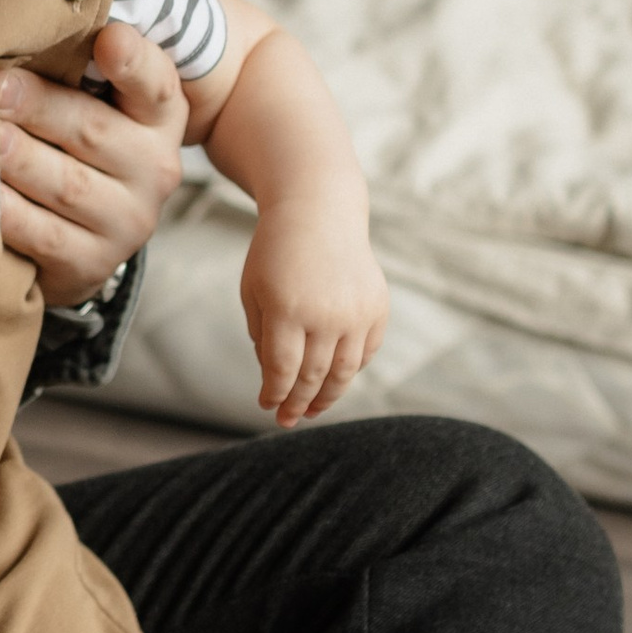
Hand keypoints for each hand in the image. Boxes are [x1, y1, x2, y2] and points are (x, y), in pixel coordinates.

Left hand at [0, 22, 187, 304]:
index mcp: (160, 114)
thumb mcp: (92, 92)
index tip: (108, 38)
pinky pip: (40, 235)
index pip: (154, 82)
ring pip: (65, 185)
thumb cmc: (76, 138)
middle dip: (37, 107)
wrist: (85, 232)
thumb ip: (72, 53)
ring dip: (16, 159)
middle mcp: (156, 168)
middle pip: (93, 131)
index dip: (132, 61)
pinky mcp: (90, 264)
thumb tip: (16, 3)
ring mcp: (126, 222)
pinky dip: (2, 212)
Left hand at [238, 202, 389, 424]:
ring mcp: (356, 312)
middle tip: (288, 419)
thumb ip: (262, 336)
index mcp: (287, 309)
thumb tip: (277, 379)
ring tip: (312, 410)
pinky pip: (365, 352)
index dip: (275, 394)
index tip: (268, 407)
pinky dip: (350, 370)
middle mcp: (326, 314)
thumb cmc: (275, 253)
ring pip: (344, 372)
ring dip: (327, 396)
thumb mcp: (254, 291)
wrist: (318, 212)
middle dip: (299, 403)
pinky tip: (334, 378)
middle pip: (313, 376)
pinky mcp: (377, 308)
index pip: (282, 370)